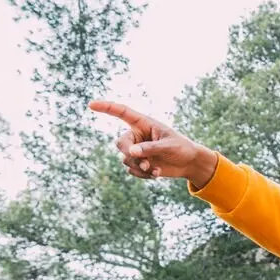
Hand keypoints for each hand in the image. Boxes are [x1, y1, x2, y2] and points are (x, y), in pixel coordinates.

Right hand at [89, 100, 218, 187]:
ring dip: (138, 166)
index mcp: (144, 124)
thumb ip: (150, 148)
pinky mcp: (139, 163)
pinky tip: (155, 174)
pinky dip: (142, 174)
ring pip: (125, 158)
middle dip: (129, 153)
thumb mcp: (169, 146)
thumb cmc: (181, 148)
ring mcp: (137, 150)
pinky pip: (131, 169)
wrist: (188, 163)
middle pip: (120, 143)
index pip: (122, 112)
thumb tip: (131, 152)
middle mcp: (137, 136)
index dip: (106, 108)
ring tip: (153, 168)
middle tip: (144, 161)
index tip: (91, 105)